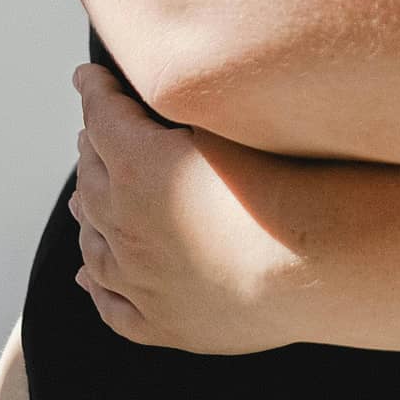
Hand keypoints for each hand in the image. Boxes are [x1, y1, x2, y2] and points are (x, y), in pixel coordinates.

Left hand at [70, 62, 308, 353]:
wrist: (314, 265)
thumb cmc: (284, 181)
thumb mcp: (232, 118)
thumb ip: (191, 101)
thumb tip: (174, 84)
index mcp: (138, 166)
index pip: (102, 117)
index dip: (94, 91)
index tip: (87, 76)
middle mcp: (127, 223)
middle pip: (92, 175)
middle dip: (92, 146)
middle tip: (94, 129)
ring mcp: (141, 280)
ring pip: (94, 241)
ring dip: (88, 211)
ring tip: (85, 195)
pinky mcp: (162, 323)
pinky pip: (112, 306)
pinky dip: (95, 286)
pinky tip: (87, 277)